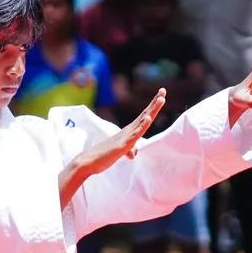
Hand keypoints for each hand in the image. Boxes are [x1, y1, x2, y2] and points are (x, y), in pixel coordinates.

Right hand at [62, 89, 163, 205]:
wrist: (88, 162)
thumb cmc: (103, 156)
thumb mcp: (119, 152)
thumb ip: (128, 150)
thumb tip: (133, 153)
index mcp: (129, 131)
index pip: (144, 116)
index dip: (152, 106)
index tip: (161, 95)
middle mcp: (128, 131)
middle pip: (145, 114)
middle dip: (154, 103)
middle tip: (163, 90)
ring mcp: (125, 137)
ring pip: (142, 121)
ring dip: (151, 110)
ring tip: (160, 99)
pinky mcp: (122, 145)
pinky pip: (134, 134)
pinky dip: (142, 126)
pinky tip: (148, 118)